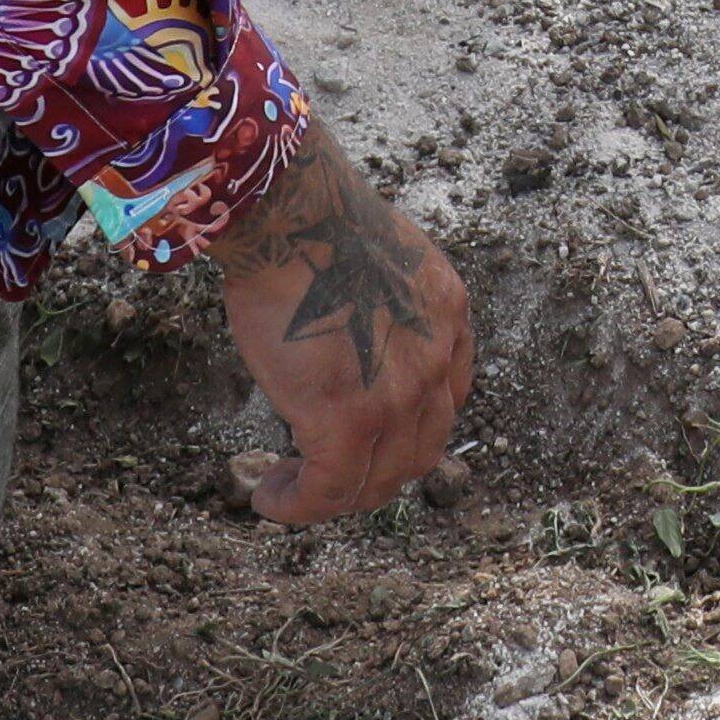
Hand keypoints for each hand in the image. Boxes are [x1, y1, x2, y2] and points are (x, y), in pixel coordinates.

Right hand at [215, 121, 469, 524]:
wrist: (294, 214)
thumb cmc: (315, 222)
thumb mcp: (384, 257)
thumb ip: (385, 304)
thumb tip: (350, 333)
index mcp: (448, 316)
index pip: (447, 398)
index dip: (407, 430)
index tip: (368, 436)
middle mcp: (435, 361)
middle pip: (419, 451)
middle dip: (374, 474)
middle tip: (327, 474)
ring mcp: (398, 395)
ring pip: (378, 481)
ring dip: (335, 497)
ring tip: (292, 489)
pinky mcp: (348, 418)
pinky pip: (331, 489)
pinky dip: (300, 505)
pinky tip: (271, 497)